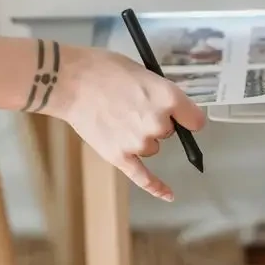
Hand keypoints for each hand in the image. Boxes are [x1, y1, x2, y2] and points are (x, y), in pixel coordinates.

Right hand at [45, 46, 206, 201]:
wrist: (70, 81)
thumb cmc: (102, 69)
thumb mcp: (141, 72)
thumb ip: (159, 93)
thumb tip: (167, 107)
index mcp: (167, 97)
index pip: (195, 119)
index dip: (187, 116)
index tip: (182, 115)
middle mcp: (158, 123)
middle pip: (170, 132)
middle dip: (156, 121)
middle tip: (130, 105)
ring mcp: (139, 143)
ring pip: (152, 147)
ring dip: (141, 137)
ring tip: (116, 118)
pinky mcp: (120, 157)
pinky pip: (144, 178)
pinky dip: (157, 187)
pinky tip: (169, 195)